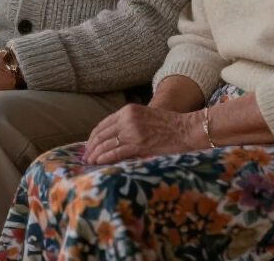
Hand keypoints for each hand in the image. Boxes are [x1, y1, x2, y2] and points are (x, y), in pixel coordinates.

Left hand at [83, 104, 200, 165]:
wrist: (187, 129)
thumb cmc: (168, 125)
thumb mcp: (145, 116)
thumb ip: (129, 123)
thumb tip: (112, 137)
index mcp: (128, 110)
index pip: (103, 124)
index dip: (94, 136)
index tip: (90, 145)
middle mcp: (127, 119)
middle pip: (101, 134)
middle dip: (92, 146)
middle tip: (86, 157)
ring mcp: (132, 132)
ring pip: (106, 143)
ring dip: (96, 154)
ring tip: (90, 162)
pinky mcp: (139, 145)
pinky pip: (116, 152)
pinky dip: (105, 158)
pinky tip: (99, 162)